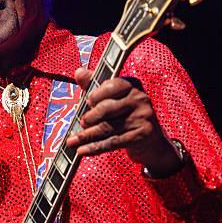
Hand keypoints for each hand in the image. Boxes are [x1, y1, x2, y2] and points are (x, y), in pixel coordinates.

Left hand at [66, 68, 181, 176]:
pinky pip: (113, 142)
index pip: (111, 86)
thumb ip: (94, 85)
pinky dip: (94, 147)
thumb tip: (78, 72)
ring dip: (86, 136)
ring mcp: (142, 117)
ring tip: (72, 141)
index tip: (87, 102)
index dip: (96, 94)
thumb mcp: (111, 97)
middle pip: (107, 108)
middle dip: (89, 117)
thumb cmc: (125, 114)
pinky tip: (82, 151)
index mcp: (132, 85)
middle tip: (82, 123)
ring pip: (107, 127)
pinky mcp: (141, 135)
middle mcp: (139, 99)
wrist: (149, 139)